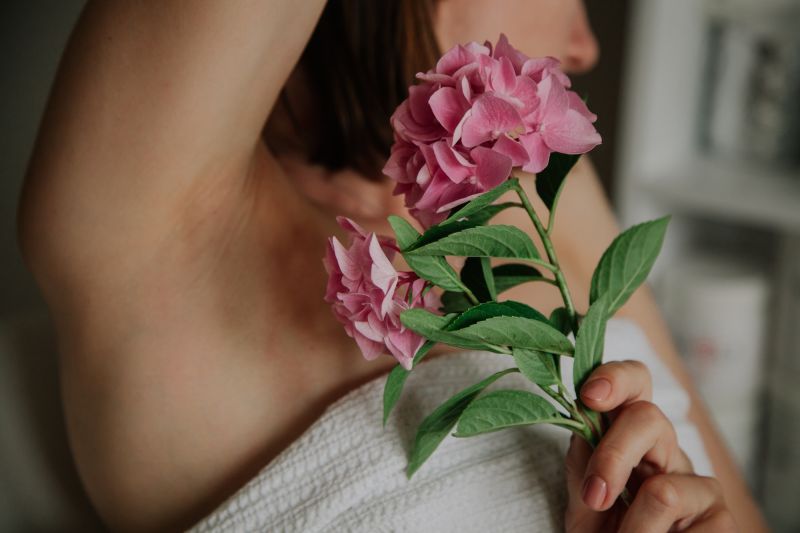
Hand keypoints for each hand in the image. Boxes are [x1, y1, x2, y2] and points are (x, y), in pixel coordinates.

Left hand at [564, 360, 736, 531]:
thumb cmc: (602, 528)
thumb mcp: (583, 492)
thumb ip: (583, 456)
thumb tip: (582, 413)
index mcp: (632, 435)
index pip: (636, 382)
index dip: (615, 377)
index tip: (590, 396)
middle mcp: (669, 450)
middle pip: (648, 419)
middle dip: (613, 457)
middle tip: (593, 498)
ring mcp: (699, 484)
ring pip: (663, 490)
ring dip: (632, 527)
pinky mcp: (722, 520)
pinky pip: (686, 532)